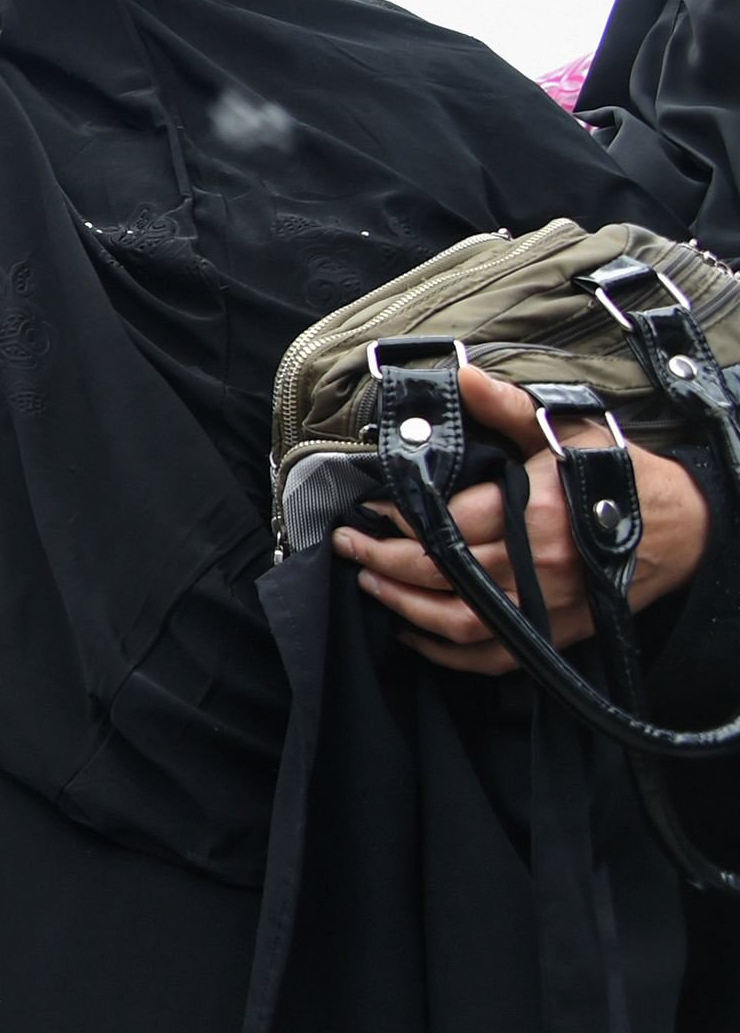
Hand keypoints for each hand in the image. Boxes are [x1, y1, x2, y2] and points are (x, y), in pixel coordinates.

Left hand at [337, 365, 713, 674]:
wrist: (686, 528)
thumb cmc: (622, 476)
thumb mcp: (567, 432)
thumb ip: (507, 407)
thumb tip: (462, 375)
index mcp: (534, 514)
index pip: (445, 524)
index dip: (400, 519)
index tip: (370, 507)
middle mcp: (535, 566)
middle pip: (439, 573)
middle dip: (381, 558)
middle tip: (347, 542)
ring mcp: (544, 608)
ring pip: (455, 621)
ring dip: (402, 605)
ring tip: (368, 580)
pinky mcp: (553, 634)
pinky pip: (489, 658)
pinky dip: (444, 653)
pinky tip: (411, 633)